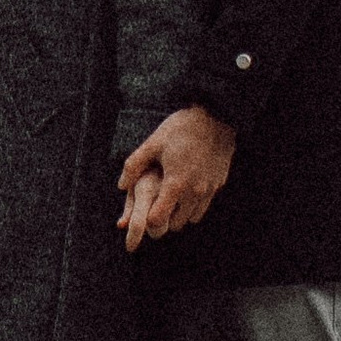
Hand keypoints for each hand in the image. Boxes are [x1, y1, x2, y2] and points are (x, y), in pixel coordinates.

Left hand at [117, 105, 236, 239]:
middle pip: (176, 224)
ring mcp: (209, 189)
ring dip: (181, 213)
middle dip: (165, 219)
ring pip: (192, 218)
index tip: (145, 210)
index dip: (148, 220)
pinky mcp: (219, 184)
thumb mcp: (153, 143)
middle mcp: (194, 192)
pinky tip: (188, 186)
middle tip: (158, 203)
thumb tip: (121, 186)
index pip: (158, 220)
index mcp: (175, 184)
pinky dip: (195, 204)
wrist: (216, 115)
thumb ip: (134, 165)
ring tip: (173, 197)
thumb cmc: (181, 128)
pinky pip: (204, 205)